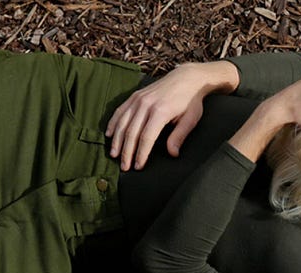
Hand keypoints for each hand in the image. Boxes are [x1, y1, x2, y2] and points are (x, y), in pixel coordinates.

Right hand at [106, 61, 237, 170]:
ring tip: (114, 155)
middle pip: (131, 132)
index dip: (141, 153)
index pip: (146, 137)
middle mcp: (146, 104)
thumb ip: (179, 136)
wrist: (187, 78)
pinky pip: (120, 111)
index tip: (138, 166)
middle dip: (127, 152)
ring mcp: (138, 99)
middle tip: (124, 167)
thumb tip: (172, 154)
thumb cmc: (191, 101)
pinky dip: (113, 123)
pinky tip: (109, 135)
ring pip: (122, 122)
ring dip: (117, 140)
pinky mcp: (135, 95)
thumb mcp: (190, 119)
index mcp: (160, 111)